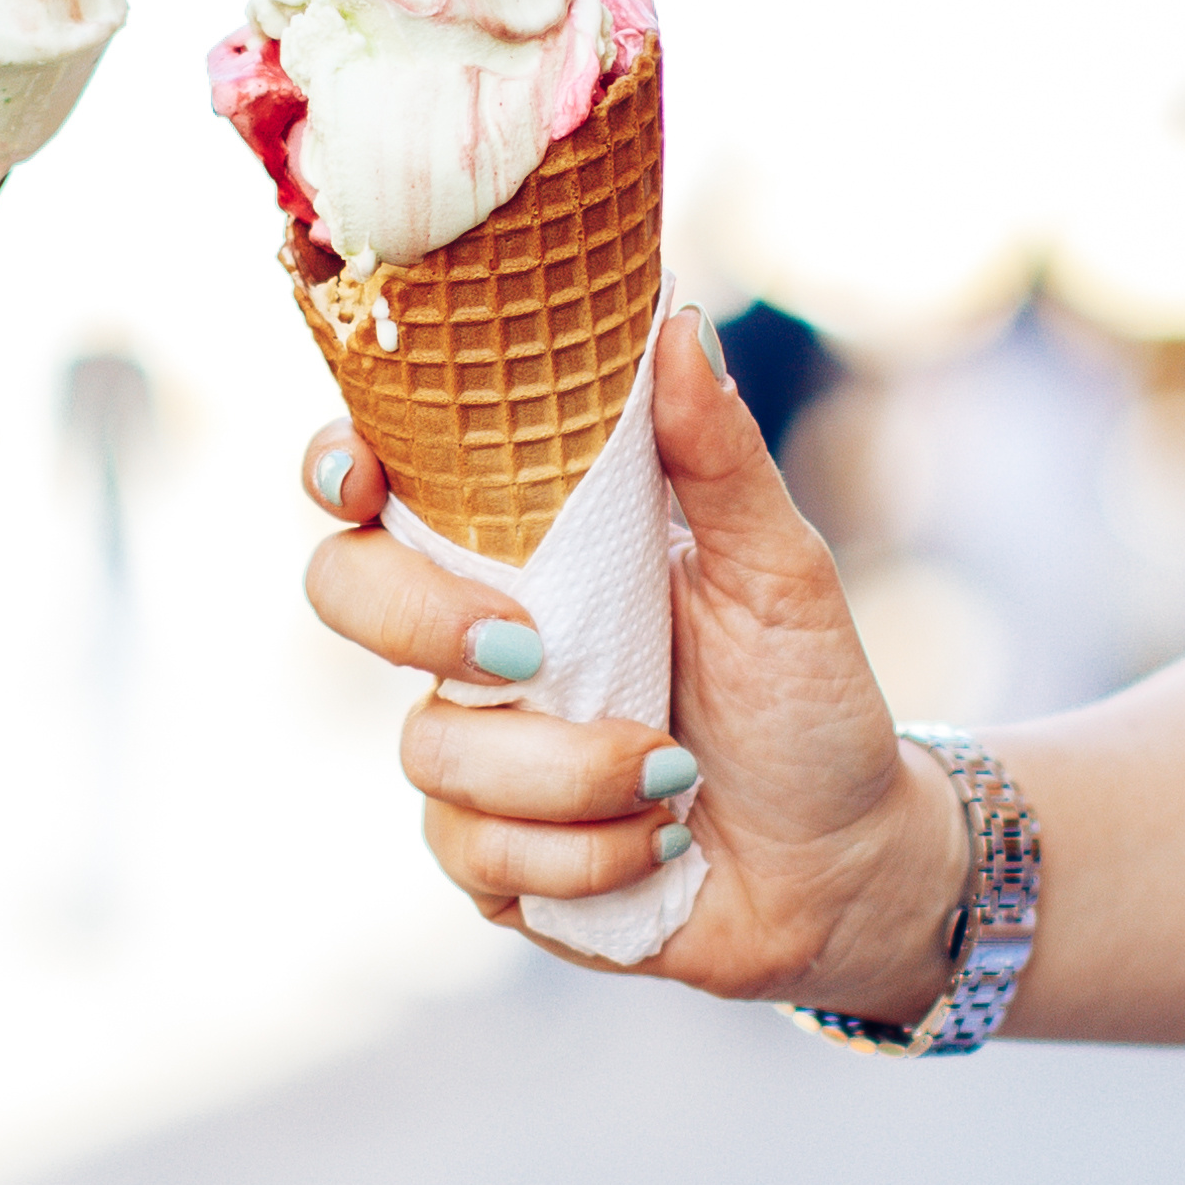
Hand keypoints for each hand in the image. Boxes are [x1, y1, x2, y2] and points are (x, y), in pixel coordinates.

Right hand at [291, 309, 957, 1012]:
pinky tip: (659, 844)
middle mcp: (476, 644)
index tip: (360, 474)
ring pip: (429, 750)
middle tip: (530, 653)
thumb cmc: (808, 701)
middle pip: (343, 592)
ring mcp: (474, 755)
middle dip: (418, 622)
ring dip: (569, 773)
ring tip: (675, 773)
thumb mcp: (779, 571)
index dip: (339, 465)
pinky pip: (475, 854)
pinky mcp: (491, 860)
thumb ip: (717, 458)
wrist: (845, 861)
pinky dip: (585, 855)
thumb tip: (673, 324)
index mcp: (530, 551)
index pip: (385, 485)